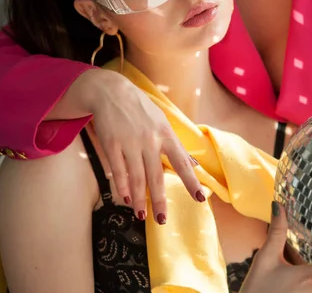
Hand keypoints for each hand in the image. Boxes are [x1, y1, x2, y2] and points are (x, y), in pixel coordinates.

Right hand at [80, 69, 204, 223]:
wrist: (112, 92)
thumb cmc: (140, 109)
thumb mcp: (162, 121)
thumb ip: (175, 144)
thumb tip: (193, 163)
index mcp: (166, 134)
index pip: (182, 162)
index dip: (191, 181)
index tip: (200, 198)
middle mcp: (150, 140)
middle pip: (156, 176)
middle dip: (160, 200)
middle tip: (162, 220)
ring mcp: (130, 143)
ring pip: (136, 178)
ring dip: (138, 200)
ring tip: (141, 215)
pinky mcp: (112, 144)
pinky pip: (118, 171)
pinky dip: (121, 187)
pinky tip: (124, 199)